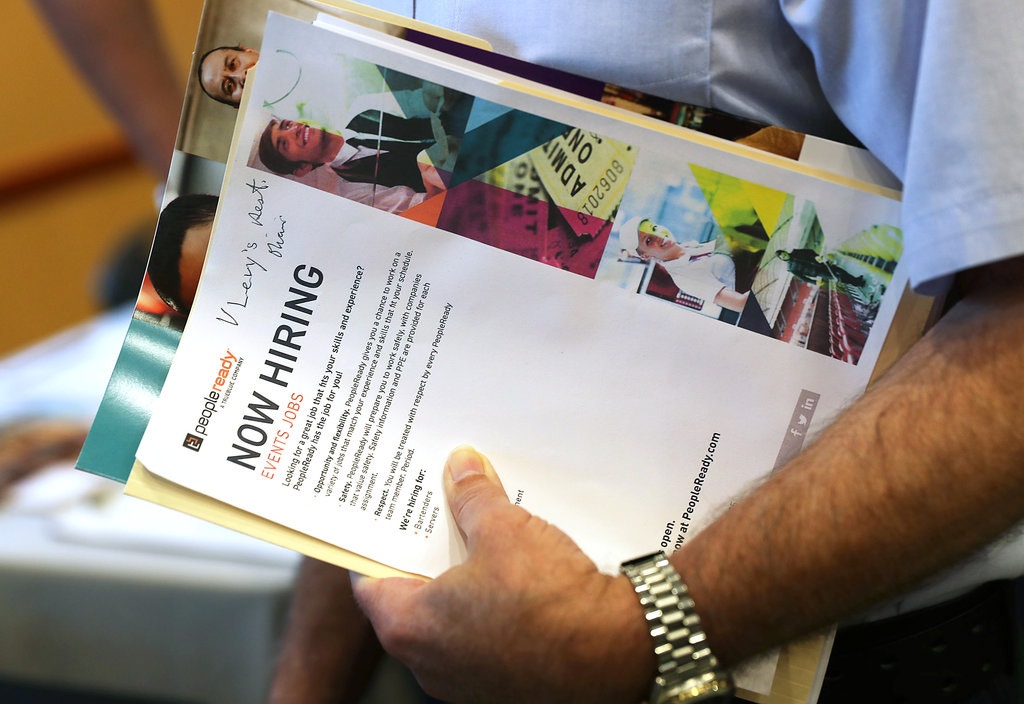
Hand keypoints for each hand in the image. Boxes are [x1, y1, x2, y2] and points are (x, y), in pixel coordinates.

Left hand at [353, 446, 654, 703]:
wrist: (618, 652)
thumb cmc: (551, 601)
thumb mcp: (505, 529)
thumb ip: (472, 496)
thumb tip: (461, 468)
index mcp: (411, 628)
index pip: (370, 581)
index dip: (380, 543)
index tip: (389, 519)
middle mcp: (429, 665)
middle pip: (410, 600)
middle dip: (427, 558)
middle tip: (439, 520)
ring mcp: (465, 684)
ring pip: (449, 623)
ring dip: (460, 585)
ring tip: (482, 543)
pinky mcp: (502, 688)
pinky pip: (480, 642)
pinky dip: (488, 612)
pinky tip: (514, 581)